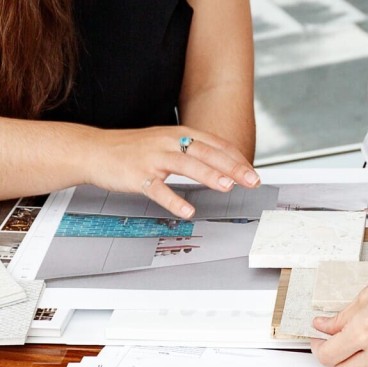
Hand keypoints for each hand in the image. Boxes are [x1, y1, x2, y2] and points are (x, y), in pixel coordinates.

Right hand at [86, 125, 260, 218]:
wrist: (93, 150)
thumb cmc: (134, 150)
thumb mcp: (168, 143)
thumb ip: (194, 152)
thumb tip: (224, 166)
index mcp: (179, 134)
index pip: (215, 144)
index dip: (237, 158)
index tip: (253, 172)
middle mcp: (169, 142)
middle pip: (206, 152)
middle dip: (232, 167)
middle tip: (252, 180)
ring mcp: (153, 158)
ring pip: (186, 165)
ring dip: (209, 175)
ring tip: (228, 187)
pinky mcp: (137, 175)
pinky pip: (157, 189)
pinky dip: (174, 200)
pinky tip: (188, 211)